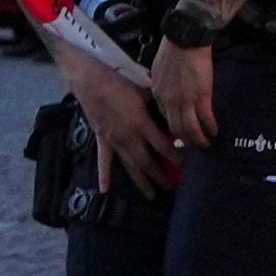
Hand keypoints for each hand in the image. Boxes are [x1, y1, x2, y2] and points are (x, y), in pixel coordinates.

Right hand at [54, 36, 173, 196]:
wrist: (91, 81)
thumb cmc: (119, 82)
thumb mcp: (144, 90)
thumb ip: (159, 104)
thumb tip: (174, 111)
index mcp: (142, 123)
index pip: (163, 145)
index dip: (174, 156)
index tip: (185, 165)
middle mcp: (129, 137)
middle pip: (148, 161)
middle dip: (160, 175)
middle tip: (172, 187)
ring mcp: (114, 141)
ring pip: (130, 166)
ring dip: (142, 181)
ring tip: (152, 194)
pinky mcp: (102, 140)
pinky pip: (104, 161)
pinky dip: (104, 176)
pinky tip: (104, 190)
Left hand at [150, 33, 219, 145]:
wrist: (186, 38)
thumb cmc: (173, 48)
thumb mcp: (160, 68)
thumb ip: (163, 83)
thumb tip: (170, 90)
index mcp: (158, 93)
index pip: (164, 117)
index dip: (174, 127)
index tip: (180, 132)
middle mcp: (169, 101)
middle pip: (176, 128)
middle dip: (185, 140)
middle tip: (192, 146)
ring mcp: (185, 100)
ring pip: (190, 128)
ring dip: (198, 139)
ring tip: (205, 144)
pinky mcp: (201, 96)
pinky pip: (205, 118)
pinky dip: (210, 127)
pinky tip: (215, 131)